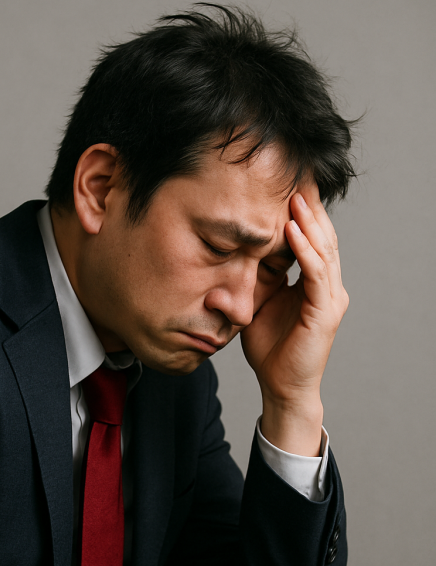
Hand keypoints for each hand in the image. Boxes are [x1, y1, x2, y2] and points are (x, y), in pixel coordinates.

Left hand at [240, 184, 348, 455]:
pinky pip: (315, 275)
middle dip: (308, 209)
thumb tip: (235, 249)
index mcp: (313, 283)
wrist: (280, 385)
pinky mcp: (325, 313)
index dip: (301, 214)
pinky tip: (291, 230)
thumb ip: (255, 276)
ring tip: (294, 196)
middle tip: (294, 179)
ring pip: (323, 250)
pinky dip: (305, 251)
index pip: (311, 240)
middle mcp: (327, 286)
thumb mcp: (257, 302)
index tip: (285, 188)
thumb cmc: (270, 347)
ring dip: (308, 222)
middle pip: (322, 238)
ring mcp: (329, 298)